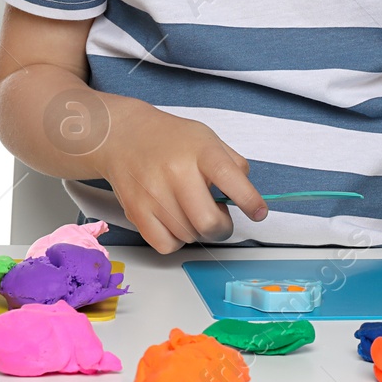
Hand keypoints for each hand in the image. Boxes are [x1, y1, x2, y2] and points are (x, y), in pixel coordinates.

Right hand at [93, 99, 267, 253]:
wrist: (123, 136)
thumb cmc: (170, 139)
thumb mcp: (207, 138)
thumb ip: (232, 164)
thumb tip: (247, 196)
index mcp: (200, 151)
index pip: (231, 179)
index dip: (250, 201)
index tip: (258, 212)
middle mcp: (177, 172)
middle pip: (209, 222)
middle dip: (222, 227)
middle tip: (219, 216)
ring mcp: (154, 194)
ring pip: (189, 236)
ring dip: (198, 231)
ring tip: (191, 210)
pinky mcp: (137, 211)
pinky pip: (166, 245)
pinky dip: (176, 240)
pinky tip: (175, 222)